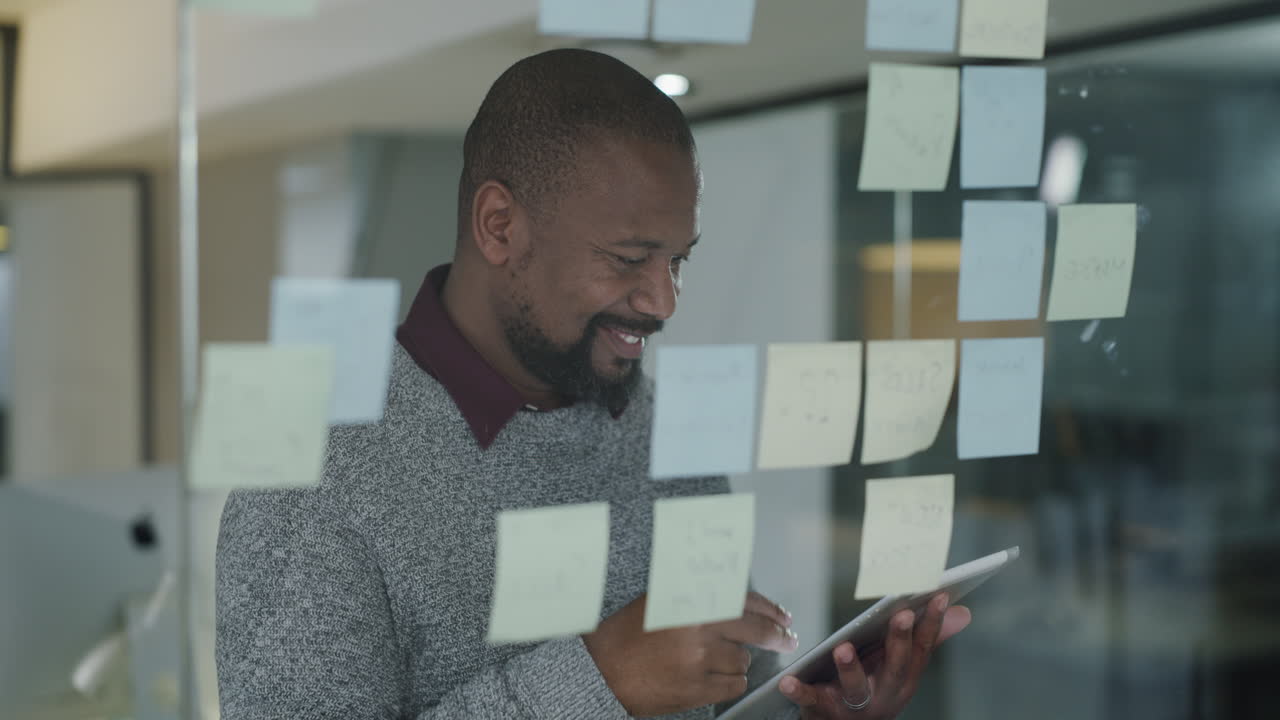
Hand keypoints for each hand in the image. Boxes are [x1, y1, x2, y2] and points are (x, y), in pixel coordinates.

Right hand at [583, 591, 798, 716]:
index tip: (782, 615)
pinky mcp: (697, 689)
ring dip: (738, 660)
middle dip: (777, 635)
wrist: (601, 671)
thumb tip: (734, 596)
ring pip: (742, 661)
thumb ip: (696, 597)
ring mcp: (699, 660)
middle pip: (754, 630)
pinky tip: (716, 677)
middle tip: (787, 639)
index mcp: (691, 602)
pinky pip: (733, 685)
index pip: (743, 601)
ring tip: (718, 660)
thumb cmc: (625, 635)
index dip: (769, 608)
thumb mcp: (659, 602)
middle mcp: (698, 628)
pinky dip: (730, 681)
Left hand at [778, 594, 971, 718]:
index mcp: (904, 678)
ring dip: (850, 668)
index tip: (938, 597)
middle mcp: (885, 693)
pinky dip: (801, 692)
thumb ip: (928, 638)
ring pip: (856, 688)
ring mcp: (855, 705)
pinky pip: (812, 701)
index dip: (932, 624)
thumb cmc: (875, 687)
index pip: (922, 649)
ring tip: (843, 647)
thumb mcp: (901, 665)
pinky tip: (788, 681)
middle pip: (895, 668)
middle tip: (902, 615)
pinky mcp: (824, 710)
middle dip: (899, 642)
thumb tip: (963, 612)